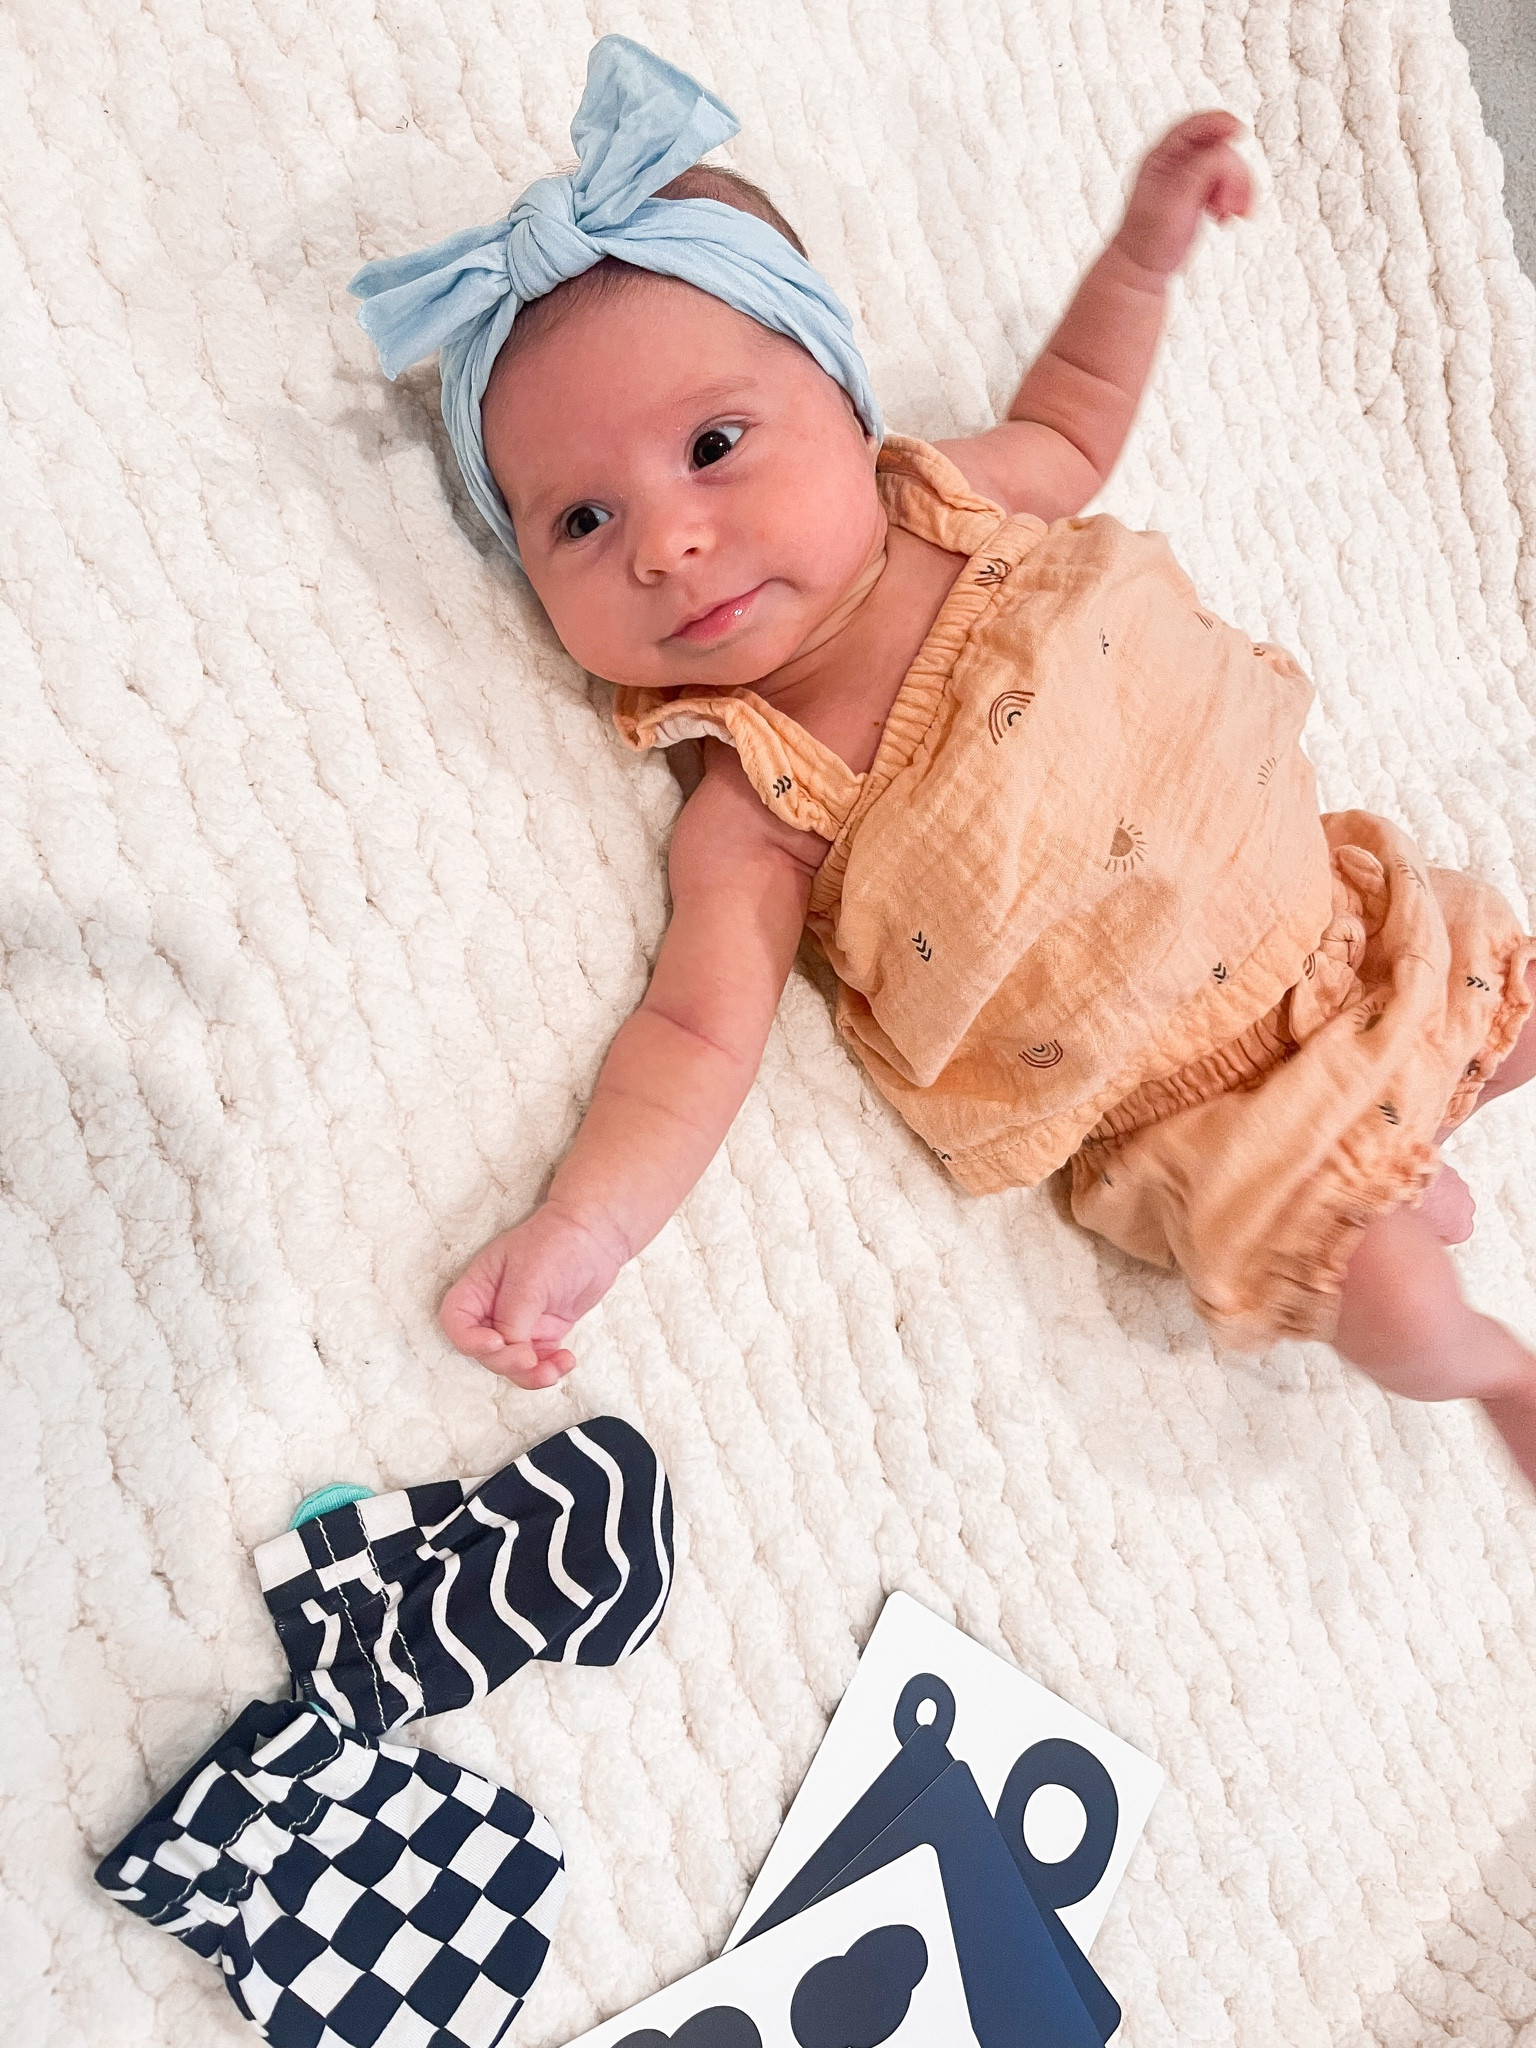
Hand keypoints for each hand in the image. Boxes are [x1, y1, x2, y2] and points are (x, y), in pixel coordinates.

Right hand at [438, 1202, 624, 1387]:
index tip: (496, 1343)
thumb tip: (510, 1350)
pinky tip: (566, 1361)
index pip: (456, 1321)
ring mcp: (520, 1323)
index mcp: (480, 1286)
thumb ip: (513, 1317)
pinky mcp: (544, 1332)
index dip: (468, 1340)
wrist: (597, 1235)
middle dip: (505, 1362)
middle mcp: (494, 1308)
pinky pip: (538, 1362)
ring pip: (511, 1362)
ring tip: (552, 1372)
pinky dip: (549, 1368)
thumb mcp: (530, 1277)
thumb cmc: (558, 1243)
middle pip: (484, 1350)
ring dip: (529, 1375)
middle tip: (530, 1360)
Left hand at [1117, 112, 1252, 278]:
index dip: (1221, 123)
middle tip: (1232, 202)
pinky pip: (1228, 185)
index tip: (1240, 133)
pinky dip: (1235, 199)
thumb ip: (1201, 169)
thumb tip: (1224, 150)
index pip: (1195, 126)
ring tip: (1233, 213)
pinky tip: (1227, 217)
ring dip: (1239, 188)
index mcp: (1161, 158)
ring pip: (1228, 168)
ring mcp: (1190, 179)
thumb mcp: (1176, 200)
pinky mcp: (1201, 194)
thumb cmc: (1149, 239)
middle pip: (1219, 149)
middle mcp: (1176, 164)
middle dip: (1234, 173)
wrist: (1144, 269)